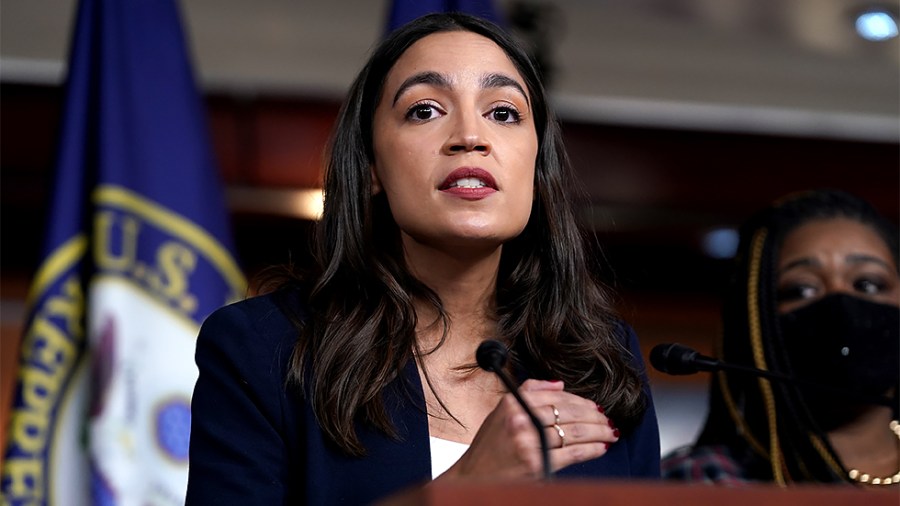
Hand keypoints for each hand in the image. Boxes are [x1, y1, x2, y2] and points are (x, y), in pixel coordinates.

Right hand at [439, 379, 618, 480]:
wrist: (474, 476)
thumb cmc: (489, 446)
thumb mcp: (501, 412)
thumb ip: (528, 392)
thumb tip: (559, 384)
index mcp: (512, 404)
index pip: (555, 396)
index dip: (579, 400)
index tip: (594, 405)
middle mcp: (520, 420)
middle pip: (568, 413)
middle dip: (593, 416)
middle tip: (607, 419)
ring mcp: (529, 442)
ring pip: (574, 432)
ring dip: (598, 432)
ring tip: (610, 432)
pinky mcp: (537, 464)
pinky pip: (572, 453)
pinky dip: (590, 450)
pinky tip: (601, 447)